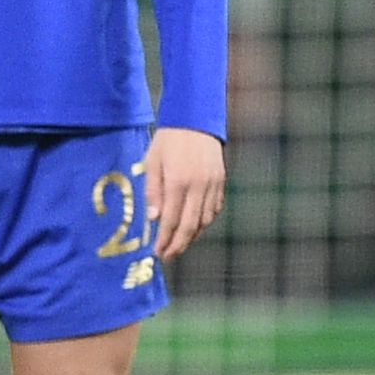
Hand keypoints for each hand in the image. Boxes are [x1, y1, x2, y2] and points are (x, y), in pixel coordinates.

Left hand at [142, 126, 228, 260]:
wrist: (196, 118)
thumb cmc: (169, 139)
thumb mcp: (153, 161)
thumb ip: (153, 191)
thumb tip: (154, 218)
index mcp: (178, 181)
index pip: (171, 220)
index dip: (164, 239)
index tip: (158, 252)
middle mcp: (198, 186)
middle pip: (190, 226)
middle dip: (179, 244)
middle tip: (169, 256)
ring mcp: (212, 184)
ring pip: (205, 220)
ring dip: (193, 236)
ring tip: (180, 243)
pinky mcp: (221, 181)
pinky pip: (214, 209)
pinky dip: (205, 221)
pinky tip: (195, 226)